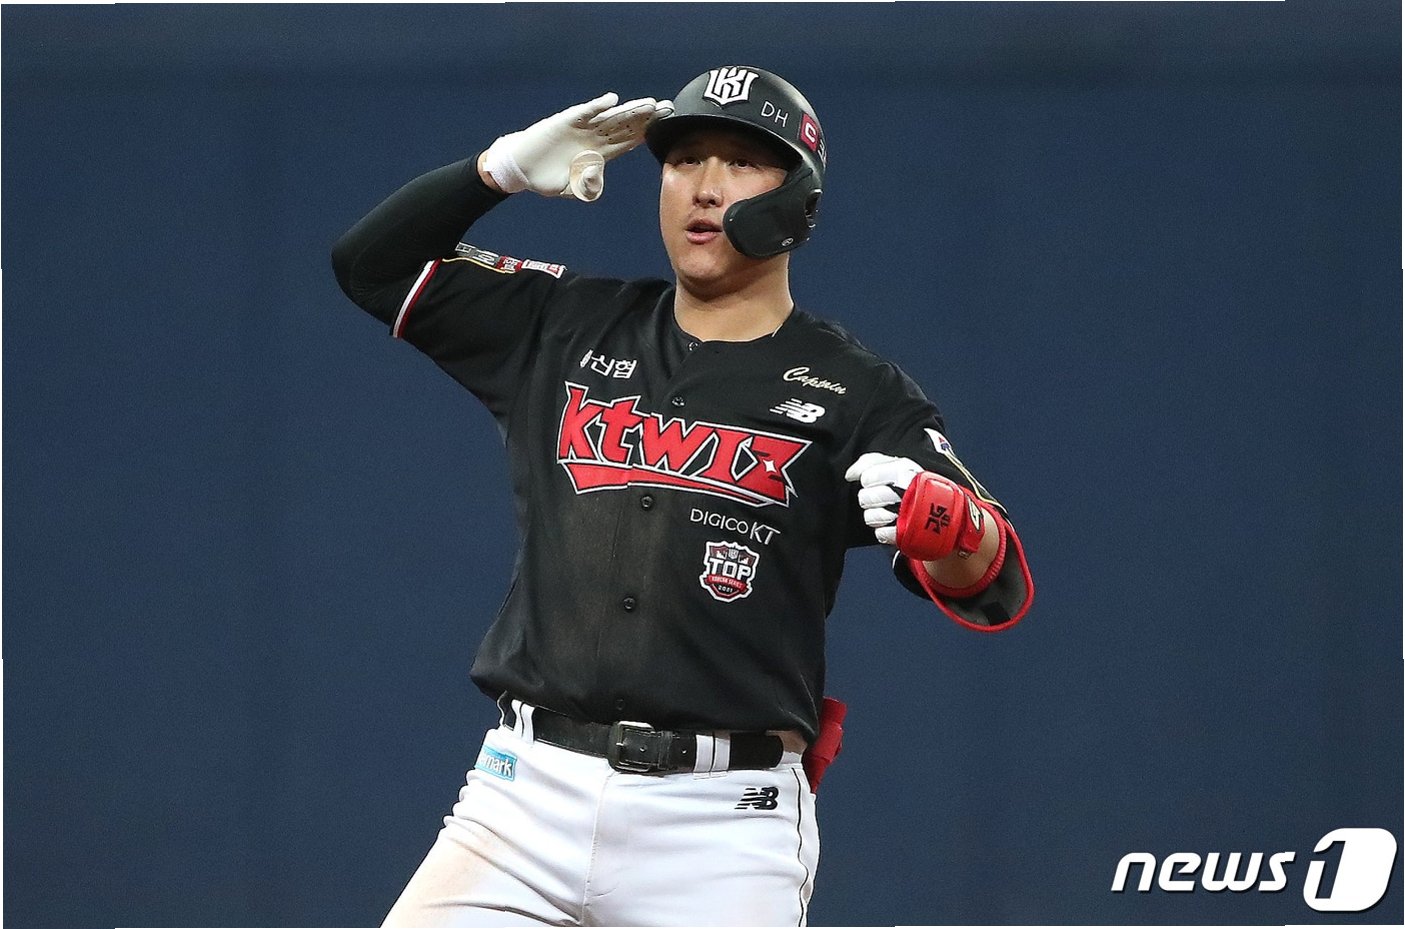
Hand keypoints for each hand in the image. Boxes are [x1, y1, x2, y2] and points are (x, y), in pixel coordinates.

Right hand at [480, 93, 673, 200]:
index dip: (646, 135)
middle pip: (626, 126)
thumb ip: (586, 187)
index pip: (628, 142)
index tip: (665, 129)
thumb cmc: (547, 178)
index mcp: (599, 154)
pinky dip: (597, 106)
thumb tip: (595, 177)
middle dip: (647, 118)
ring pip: (611, 117)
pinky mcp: (565, 121)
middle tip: (668, 109)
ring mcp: (581, 128)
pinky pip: (584, 112)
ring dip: (630, 111)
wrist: (522, 169)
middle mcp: (594, 137)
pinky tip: (612, 100)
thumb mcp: (571, 189)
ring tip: (650, 104)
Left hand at [843, 453, 922, 546]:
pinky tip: (894, 523)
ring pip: (871, 516)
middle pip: (866, 497)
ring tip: (888, 511)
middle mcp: (907, 491)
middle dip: (869, 498)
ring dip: (875, 515)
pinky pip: (880, 534)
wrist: (944, 508)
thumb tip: (849, 474)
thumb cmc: (914, 483)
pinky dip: (884, 531)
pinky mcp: (907, 534)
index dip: (867, 479)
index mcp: (905, 470)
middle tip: (882, 497)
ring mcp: (908, 514)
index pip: (867, 476)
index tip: (874, 481)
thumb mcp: (897, 463)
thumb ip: (870, 462)